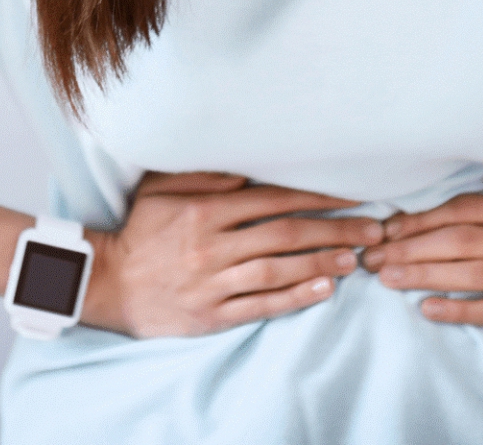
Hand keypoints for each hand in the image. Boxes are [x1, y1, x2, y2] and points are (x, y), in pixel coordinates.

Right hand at [82, 170, 385, 338]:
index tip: (352, 195)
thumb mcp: (160, 188)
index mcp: (204, 209)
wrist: (108, 283)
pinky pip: (261, 304)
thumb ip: (203, 174)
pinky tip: (324, 289)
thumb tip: (247, 168)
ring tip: (356, 259)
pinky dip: (295, 297)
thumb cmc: (140, 231)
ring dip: (322, 262)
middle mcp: (213, 245)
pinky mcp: (212, 314)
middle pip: (285, 234)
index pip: (273, 199)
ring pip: (279, 270)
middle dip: (334, 230)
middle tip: (373, 230)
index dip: (316, 197)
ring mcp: (213, 282)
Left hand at [365, 160, 482, 336]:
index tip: (387, 228)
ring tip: (387, 279)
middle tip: (372, 257)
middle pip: (459, 241)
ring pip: (472, 273)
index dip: (422, 218)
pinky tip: (428, 310)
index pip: (463, 210)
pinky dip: (461, 310)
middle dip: (410, 248)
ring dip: (425, 275)